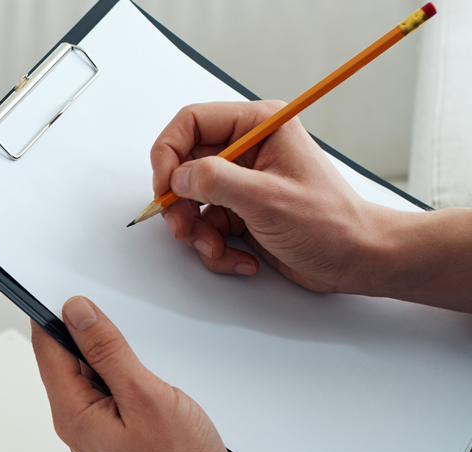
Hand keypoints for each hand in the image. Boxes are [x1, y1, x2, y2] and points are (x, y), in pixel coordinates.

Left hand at [32, 297, 294, 451]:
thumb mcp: (146, 396)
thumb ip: (107, 351)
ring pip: (95, 378)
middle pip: (68, 360)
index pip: (46, 347)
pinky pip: (115, 396)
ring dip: (114, 355)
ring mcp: (99, 434)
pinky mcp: (122, 439)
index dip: (53, 311)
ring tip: (144, 344)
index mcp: (72, 413)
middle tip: (116, 307)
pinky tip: (153, 374)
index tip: (69, 285)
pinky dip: (129, 377)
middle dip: (87, 331)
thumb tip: (76, 313)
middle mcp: (78, 425)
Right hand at [150, 100, 381, 294]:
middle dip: (180, 204)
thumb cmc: (330, 224)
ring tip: (217, 248)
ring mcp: (242, 183)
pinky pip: (206, 227)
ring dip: (196, 231)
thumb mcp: (267, 199)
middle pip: (184, 166)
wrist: (357, 260)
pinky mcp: (240, 211)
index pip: (191, 122)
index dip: (169, 153)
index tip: (164, 187)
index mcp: (259, 127)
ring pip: (190, 201)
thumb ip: (215, 181)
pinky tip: (240, 256)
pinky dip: (214, 247)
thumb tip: (178, 176)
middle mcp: (247, 150)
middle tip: (184, 228)